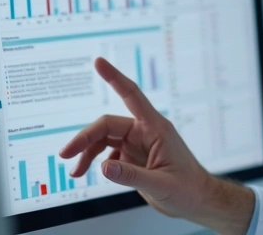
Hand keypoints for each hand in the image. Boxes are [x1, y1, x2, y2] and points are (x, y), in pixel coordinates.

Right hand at [60, 58, 254, 234]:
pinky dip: (94, 161)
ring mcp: (138, 144)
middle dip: (85, 138)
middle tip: (66, 153)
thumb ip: (131, 176)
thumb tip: (103, 167)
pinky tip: (88, 172)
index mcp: (156, 128)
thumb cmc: (187, 188)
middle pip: (107, 125)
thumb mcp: (160, 184)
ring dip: (87, 152)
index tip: (99, 62)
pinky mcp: (132, 156)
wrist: (196, 200)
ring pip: (104, 139)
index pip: (132, 96)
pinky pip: (107, 153)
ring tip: (75, 171)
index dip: (115, 77)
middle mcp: (145, 132)